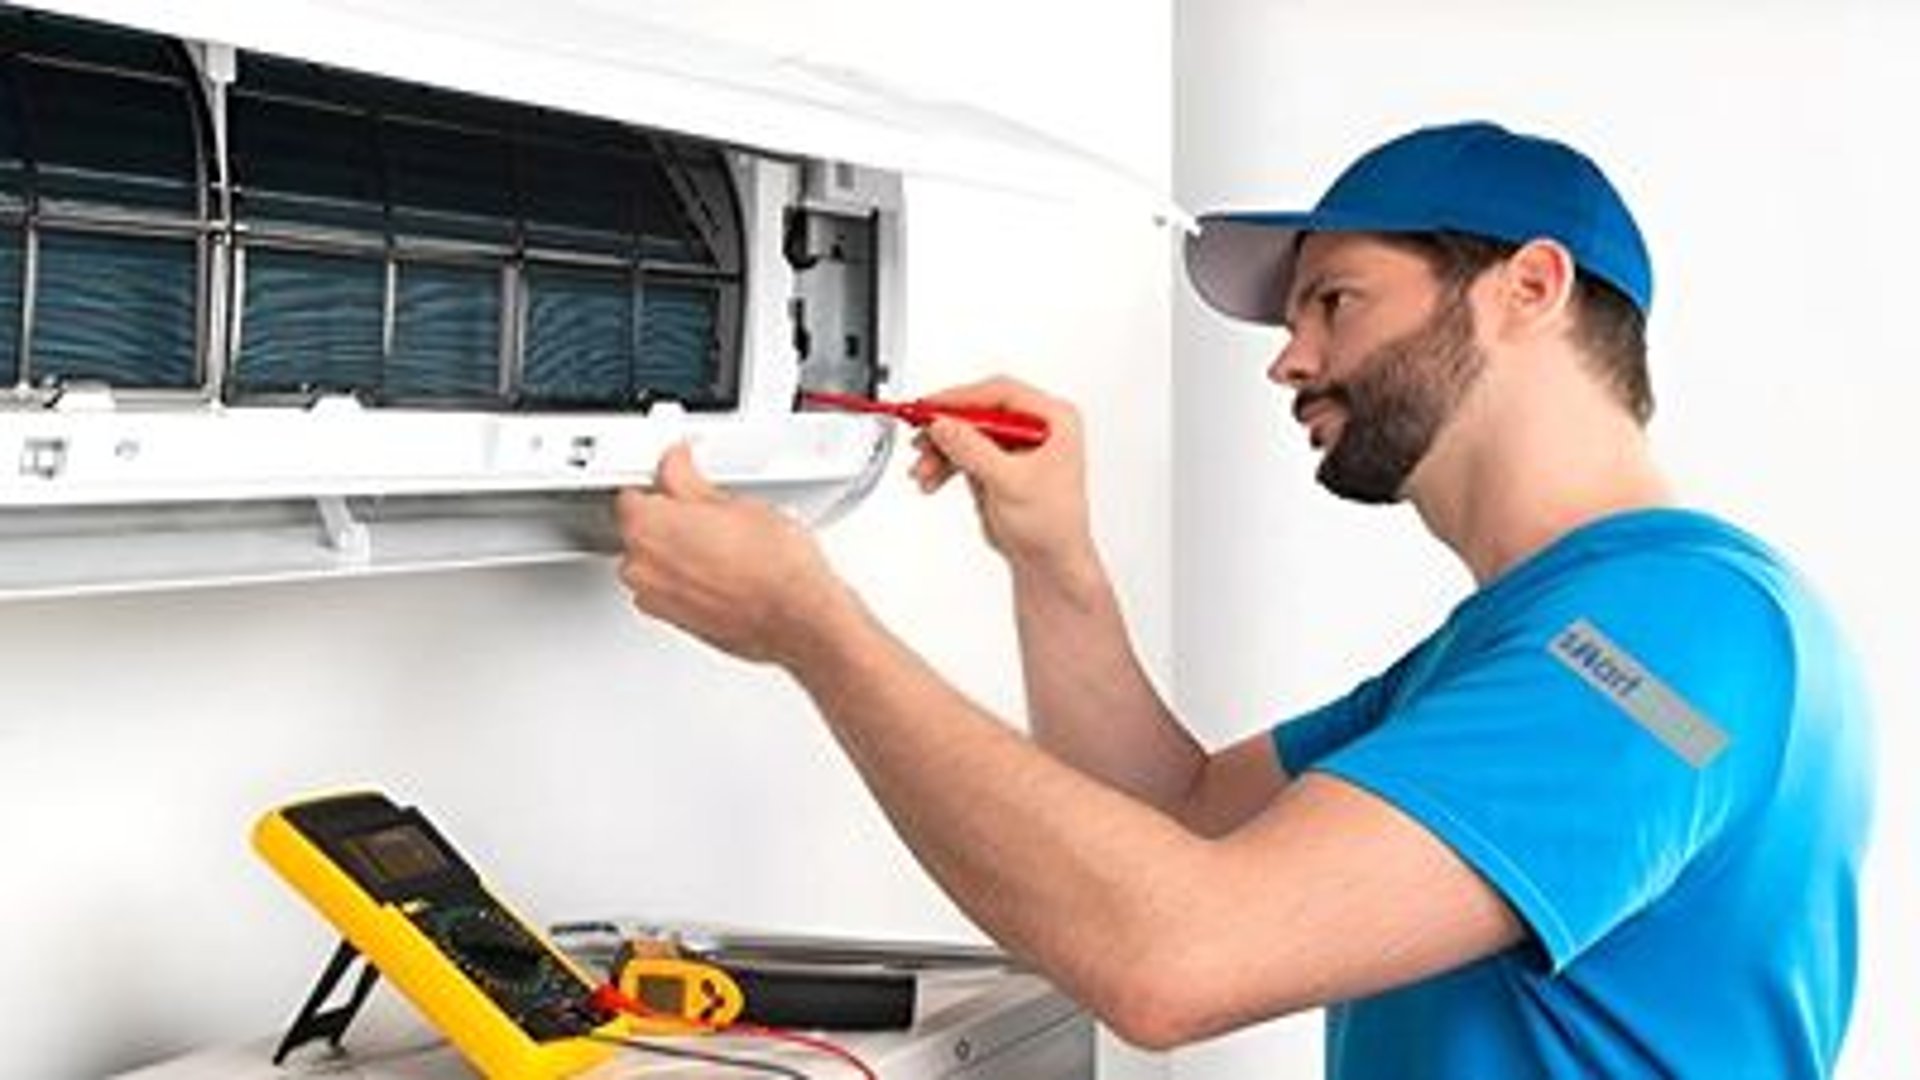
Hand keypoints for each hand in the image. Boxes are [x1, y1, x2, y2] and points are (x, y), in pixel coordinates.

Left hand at [615, 443, 851, 665]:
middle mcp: (640, 567)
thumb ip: (689, 480)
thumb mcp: (733, 502)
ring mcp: (654, 598)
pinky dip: (685, 578)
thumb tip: (677, 466)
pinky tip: (720, 569)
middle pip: (639, 530)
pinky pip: (668, 588)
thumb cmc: (773, 566)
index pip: (632, 493)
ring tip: (720, 544)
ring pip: (653, 562)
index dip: (660, 482)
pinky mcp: (673, 621)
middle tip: (706, 511)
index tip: (679, 477)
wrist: (797, 617)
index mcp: (646, 527)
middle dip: (666, 518)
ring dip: (675, 551)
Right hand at [909, 377, 1093, 572]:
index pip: (1002, 393)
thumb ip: (973, 450)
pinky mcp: (997, 464)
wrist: (1049, 563)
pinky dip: (943, 464)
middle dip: (946, 431)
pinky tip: (931, 479)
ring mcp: (1014, 446)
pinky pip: (962, 453)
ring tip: (924, 472)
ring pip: (966, 433)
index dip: (963, 398)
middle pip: (979, 412)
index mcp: (1054, 420)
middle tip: (921, 441)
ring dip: (939, 452)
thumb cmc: (1053, 526)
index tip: (931, 408)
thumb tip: (943, 424)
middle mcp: (1035, 427)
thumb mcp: (1010, 483)